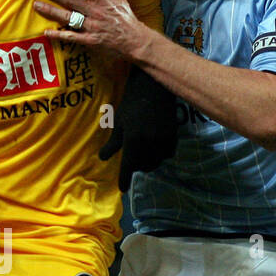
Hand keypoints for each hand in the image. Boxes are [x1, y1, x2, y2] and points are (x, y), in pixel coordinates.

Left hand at [34, 0, 144, 59]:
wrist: (135, 41)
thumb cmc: (128, 21)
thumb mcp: (123, 1)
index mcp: (102, 0)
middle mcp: (95, 12)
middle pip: (71, 0)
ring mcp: (92, 27)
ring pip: (68, 17)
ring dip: (51, 11)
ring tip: (37, 5)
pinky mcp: (90, 40)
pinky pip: (72, 37)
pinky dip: (58, 35)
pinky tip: (46, 32)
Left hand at [98, 68, 180, 190]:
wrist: (154, 87)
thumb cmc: (131, 103)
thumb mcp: (118, 122)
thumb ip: (113, 143)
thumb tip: (102, 158)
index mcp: (133, 140)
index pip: (128, 166)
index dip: (124, 179)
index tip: (122, 189)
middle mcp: (149, 143)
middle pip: (143, 166)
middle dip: (136, 167)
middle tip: (132, 162)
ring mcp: (163, 140)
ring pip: (156, 162)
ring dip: (148, 163)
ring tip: (143, 156)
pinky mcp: (173, 136)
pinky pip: (167, 155)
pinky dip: (160, 156)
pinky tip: (155, 150)